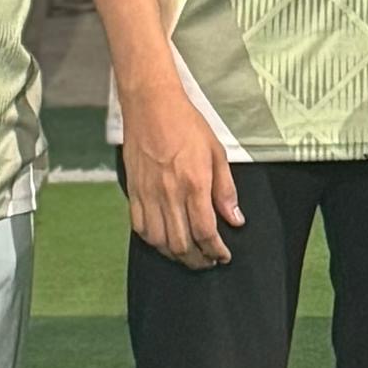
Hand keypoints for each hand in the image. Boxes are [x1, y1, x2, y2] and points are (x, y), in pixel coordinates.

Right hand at [117, 78, 244, 265]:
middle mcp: (169, 194)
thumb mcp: (217, 152)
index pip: (205, 232)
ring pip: (160, 241)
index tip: (223, 256)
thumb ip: (225, 190)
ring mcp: (148, 195)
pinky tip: (164, 241)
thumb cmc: (186, 124)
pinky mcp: (133, 192)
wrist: (151, 105)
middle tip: (208, 261)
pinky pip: (140, 228)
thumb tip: (235, 219)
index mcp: (194, 184)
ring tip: (189, 255)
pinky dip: (153, 241)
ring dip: (175, 255)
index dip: (216, 250)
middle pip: (182, 243)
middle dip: (198, 260)